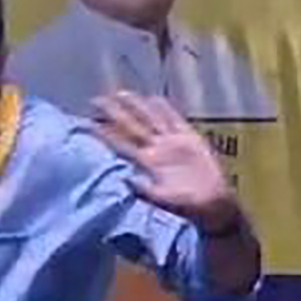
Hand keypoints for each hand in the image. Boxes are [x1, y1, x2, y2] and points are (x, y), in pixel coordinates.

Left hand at [91, 91, 236, 232]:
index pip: (121, 145)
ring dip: (136, 107)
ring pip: (150, 120)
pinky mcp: (189, 139)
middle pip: (131, 127)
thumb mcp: (166, 201)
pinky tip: (155, 99)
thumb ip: (146, 190)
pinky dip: (165, 110)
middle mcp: (156, 151)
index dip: (105, 134)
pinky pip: (175, 121)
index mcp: (147, 165)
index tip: (88, 124)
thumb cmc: (188, 206)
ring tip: (120, 93)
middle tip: (96, 100)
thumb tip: (127, 180)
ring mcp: (171, 143)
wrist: (213, 205)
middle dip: (114, 114)